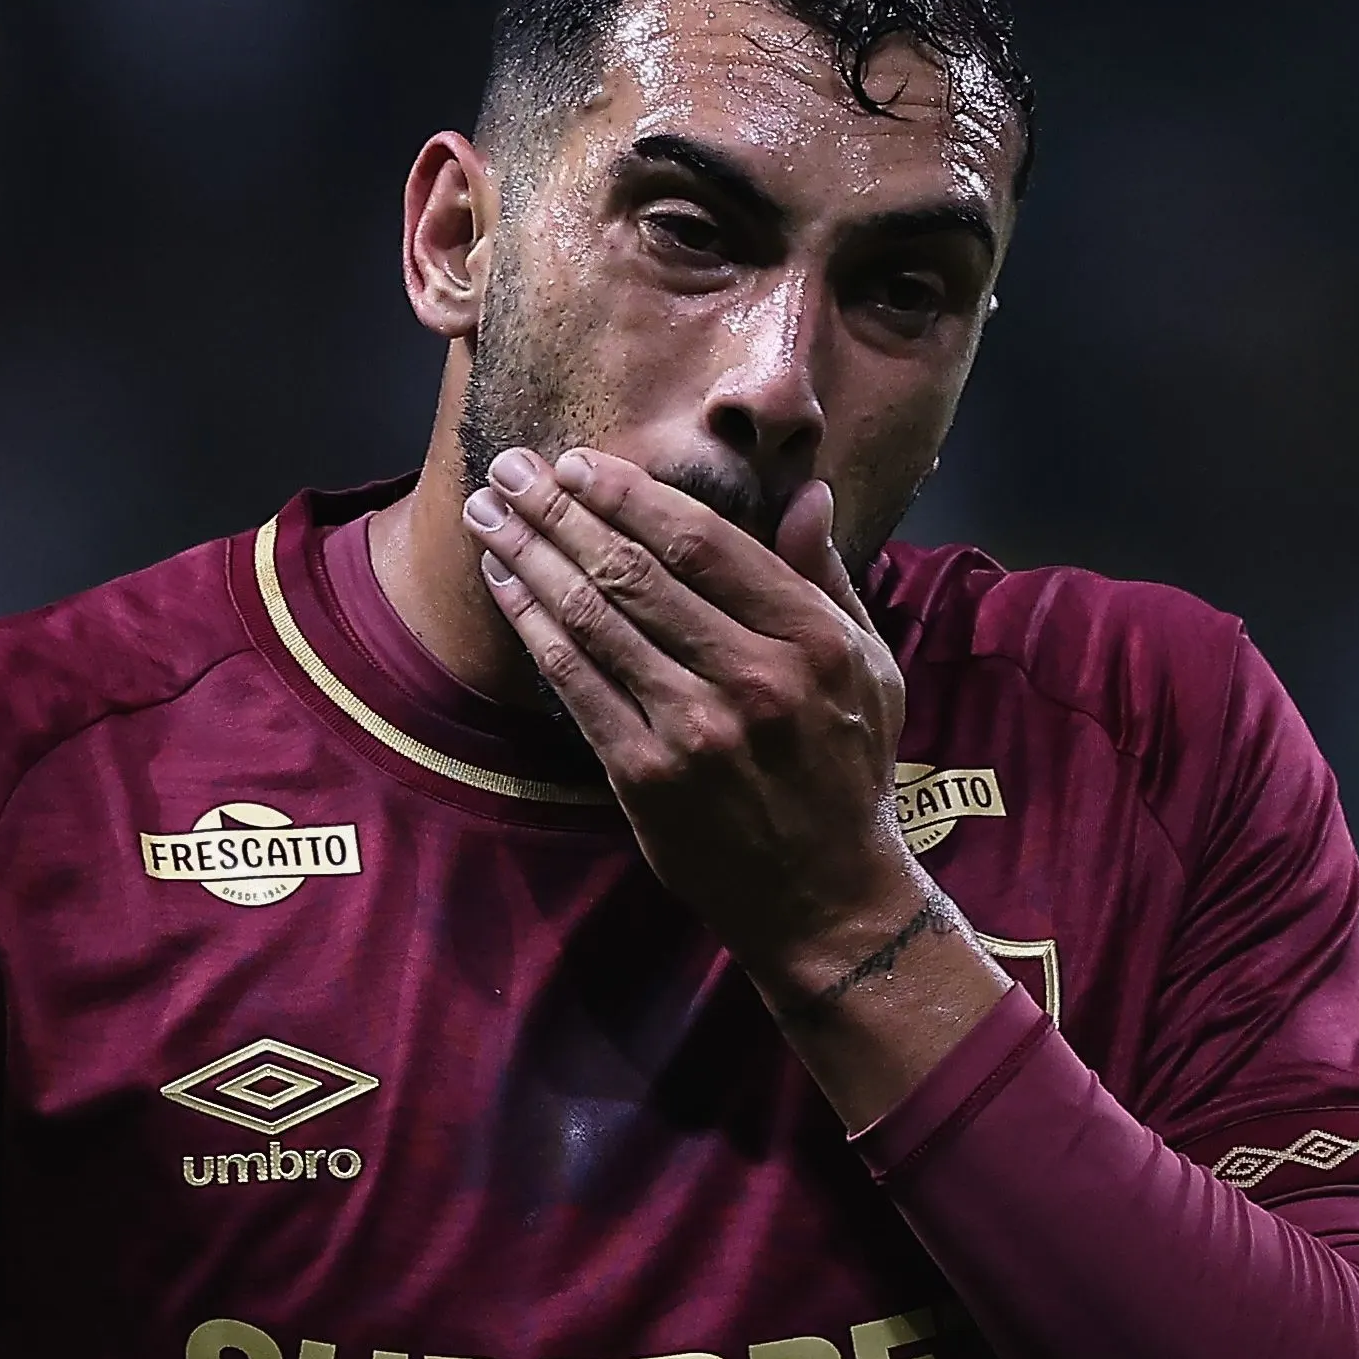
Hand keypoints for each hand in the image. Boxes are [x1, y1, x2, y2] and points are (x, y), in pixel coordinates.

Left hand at [463, 446, 1007, 1121]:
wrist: (826, 895)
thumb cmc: (848, 770)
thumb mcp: (868, 667)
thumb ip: (826, 579)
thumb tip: (805, 493)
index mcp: (810, 640)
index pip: (705, 542)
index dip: (632, 494)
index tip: (580, 463)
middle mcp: (754, 678)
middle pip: (635, 571)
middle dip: (561, 512)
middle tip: (511, 470)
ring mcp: (696, 730)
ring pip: (595, 621)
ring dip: (531, 558)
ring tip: (491, 516)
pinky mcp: (648, 777)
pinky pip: (577, 686)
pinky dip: (535, 629)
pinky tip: (506, 589)